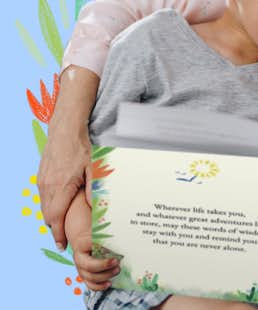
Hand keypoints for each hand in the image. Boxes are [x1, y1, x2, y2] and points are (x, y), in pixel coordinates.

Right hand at [37, 66, 98, 249]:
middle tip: (64, 241)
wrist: (66, 126)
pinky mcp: (42, 173)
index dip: (59, 234)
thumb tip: (100, 209)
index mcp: (60, 186)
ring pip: (44, 206)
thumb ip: (96, 189)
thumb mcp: (95, 167)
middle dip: (55, 229)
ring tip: (62, 228)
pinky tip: (58, 207)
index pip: (56, 218)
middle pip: (48, 215)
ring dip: (52, 217)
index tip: (64, 246)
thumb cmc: (82, 146)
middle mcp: (47, 185)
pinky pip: (43, 196)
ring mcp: (42, 179)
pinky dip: (49, 205)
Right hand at [71, 232, 120, 290]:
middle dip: (104, 266)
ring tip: (117, 270)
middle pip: (89, 266)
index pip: (91, 247)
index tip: (114, 253)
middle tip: (117, 262)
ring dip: (104, 276)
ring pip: (89, 277)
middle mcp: (79, 257)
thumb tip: (119, 240)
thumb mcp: (100, 232)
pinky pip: (89, 284)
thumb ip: (106, 236)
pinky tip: (109, 284)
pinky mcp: (85, 275)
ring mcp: (81, 268)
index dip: (103, 250)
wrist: (86, 241)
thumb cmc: (96, 234)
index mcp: (82, 244)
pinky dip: (99, 286)